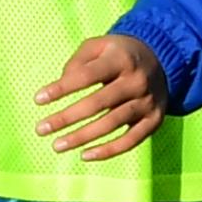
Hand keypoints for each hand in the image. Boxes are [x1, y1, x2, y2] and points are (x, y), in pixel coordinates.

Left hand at [33, 31, 170, 162]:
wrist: (163, 60)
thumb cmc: (119, 54)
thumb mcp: (99, 46)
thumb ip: (78, 61)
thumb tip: (62, 85)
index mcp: (121, 59)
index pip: (86, 76)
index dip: (61, 88)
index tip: (38, 99)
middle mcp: (136, 81)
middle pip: (97, 103)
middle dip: (66, 118)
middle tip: (41, 129)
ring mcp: (147, 102)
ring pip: (111, 124)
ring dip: (82, 137)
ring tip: (57, 145)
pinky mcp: (154, 120)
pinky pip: (130, 140)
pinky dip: (108, 151)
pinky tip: (85, 155)